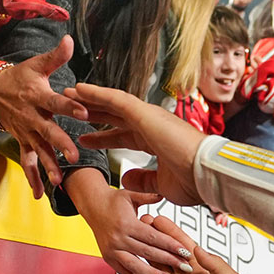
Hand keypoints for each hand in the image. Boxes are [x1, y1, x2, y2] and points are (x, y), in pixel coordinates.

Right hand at [0, 36, 87, 193]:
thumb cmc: (20, 77)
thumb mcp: (36, 64)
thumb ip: (56, 56)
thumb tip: (69, 39)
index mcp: (37, 96)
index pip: (55, 102)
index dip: (69, 106)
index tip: (84, 111)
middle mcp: (31, 117)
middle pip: (47, 131)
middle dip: (60, 144)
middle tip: (74, 156)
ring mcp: (26, 132)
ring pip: (38, 151)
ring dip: (47, 166)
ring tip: (58, 181)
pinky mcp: (23, 142)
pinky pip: (27, 162)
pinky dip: (32, 178)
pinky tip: (39, 195)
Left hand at [63, 82, 204, 205]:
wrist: (206, 174)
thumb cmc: (192, 181)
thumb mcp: (161, 184)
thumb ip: (143, 179)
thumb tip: (127, 178)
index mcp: (154, 140)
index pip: (122, 135)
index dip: (102, 137)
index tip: (83, 139)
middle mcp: (150, 124)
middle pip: (113, 116)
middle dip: (91, 112)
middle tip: (70, 109)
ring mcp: (148, 116)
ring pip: (112, 103)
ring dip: (89, 98)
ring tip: (68, 93)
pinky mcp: (144, 112)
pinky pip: (115, 99)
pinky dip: (97, 93)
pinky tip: (80, 89)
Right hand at [71, 174, 186, 273]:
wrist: (92, 205)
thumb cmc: (112, 200)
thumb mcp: (131, 194)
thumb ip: (148, 196)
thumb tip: (164, 194)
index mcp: (127, 224)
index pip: (153, 237)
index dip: (171, 245)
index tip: (185, 252)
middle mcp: (119, 239)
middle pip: (148, 253)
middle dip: (169, 262)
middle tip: (185, 268)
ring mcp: (112, 250)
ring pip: (136, 266)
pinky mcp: (108, 258)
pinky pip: (124, 272)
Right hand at [138, 214, 261, 273]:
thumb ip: (215, 264)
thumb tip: (197, 248)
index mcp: (203, 268)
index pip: (183, 246)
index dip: (172, 232)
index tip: (160, 219)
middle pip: (166, 252)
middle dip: (154, 237)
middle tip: (141, 222)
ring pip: (156, 266)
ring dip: (145, 252)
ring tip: (134, 237)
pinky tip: (132, 263)